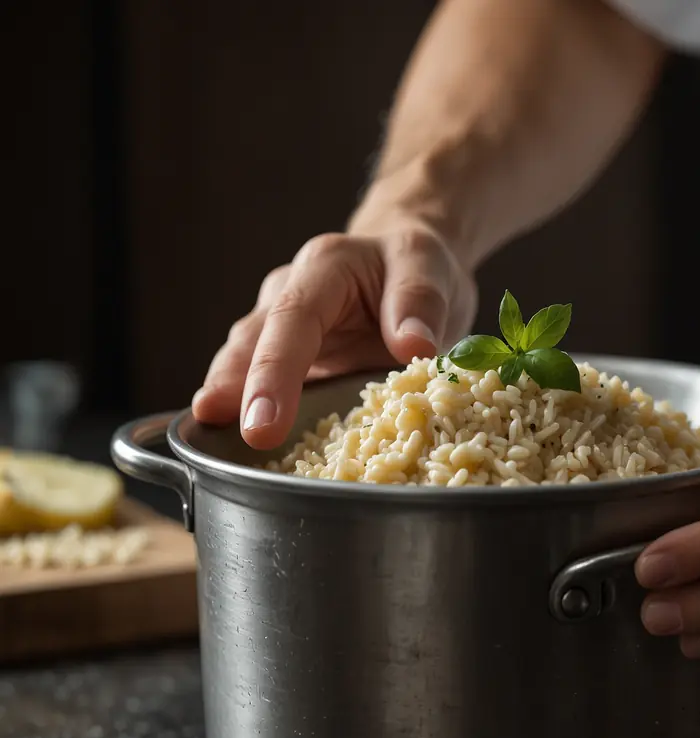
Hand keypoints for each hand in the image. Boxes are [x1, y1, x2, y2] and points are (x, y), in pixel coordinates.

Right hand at [191, 211, 476, 448]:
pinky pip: (265, 388)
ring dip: (229, 404)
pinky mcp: (291, 363)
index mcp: (324, 269)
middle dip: (234, 391)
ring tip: (213, 444)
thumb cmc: (416, 265)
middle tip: (225, 432)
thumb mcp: (429, 266)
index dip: (274, 372)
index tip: (264, 422)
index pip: (292, 320)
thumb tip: (414, 345)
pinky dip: (252, 415)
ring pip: (243, 365)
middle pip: (252, 343)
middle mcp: (289, 296)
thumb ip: (420, 300)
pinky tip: (242, 452)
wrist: (409, 265)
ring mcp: (282, 331)